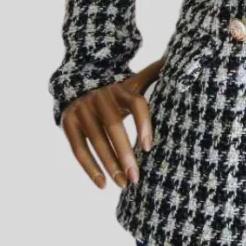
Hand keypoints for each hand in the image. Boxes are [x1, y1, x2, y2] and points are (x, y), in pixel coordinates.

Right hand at [60, 57, 165, 191]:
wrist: (77, 82)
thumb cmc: (117, 92)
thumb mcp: (134, 81)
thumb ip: (154, 74)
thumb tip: (177, 60)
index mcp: (121, 88)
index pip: (136, 103)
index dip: (143, 124)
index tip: (148, 148)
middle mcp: (100, 97)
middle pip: (114, 126)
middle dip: (125, 154)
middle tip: (136, 177)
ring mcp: (82, 110)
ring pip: (96, 141)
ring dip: (109, 165)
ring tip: (123, 185)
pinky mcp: (68, 122)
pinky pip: (78, 149)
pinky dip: (89, 168)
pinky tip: (102, 184)